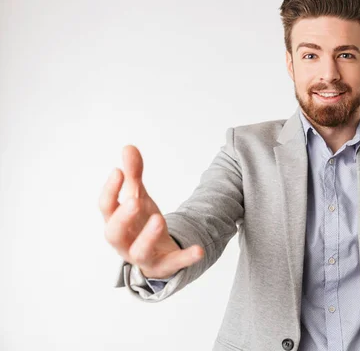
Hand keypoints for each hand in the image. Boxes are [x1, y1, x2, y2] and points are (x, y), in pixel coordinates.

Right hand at [99, 145, 203, 278]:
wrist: (157, 254)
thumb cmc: (140, 224)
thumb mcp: (138, 197)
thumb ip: (133, 175)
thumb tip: (128, 147)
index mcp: (116, 223)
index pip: (106, 208)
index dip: (110, 191)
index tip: (118, 171)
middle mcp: (124, 242)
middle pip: (114, 234)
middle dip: (122, 217)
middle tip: (134, 200)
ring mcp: (144, 256)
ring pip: (139, 252)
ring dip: (147, 237)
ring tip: (158, 218)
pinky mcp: (165, 266)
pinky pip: (174, 264)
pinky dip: (186, 258)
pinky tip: (199, 249)